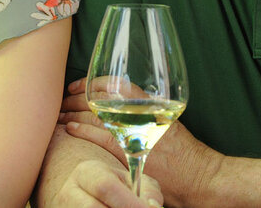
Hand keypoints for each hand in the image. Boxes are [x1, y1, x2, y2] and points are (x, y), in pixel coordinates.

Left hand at [62, 78, 220, 206]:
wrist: (200, 176)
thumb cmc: (184, 152)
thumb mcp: (167, 121)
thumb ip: (145, 109)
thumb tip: (119, 102)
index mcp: (150, 101)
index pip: (111, 84)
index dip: (88, 83)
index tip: (75, 87)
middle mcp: (142, 112)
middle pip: (99, 97)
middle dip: (76, 98)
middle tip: (61, 101)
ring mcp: (135, 131)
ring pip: (95, 115)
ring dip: (73, 113)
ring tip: (60, 115)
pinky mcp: (130, 152)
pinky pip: (99, 136)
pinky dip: (81, 130)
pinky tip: (70, 129)